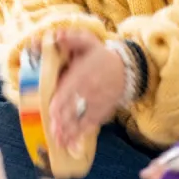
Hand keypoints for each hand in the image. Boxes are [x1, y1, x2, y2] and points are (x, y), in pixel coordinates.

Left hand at [48, 30, 125, 149]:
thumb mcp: (88, 42)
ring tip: (60, 142)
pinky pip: (90, 125)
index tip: (52, 111)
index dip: (61, 101)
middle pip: (75, 107)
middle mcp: (89, 90)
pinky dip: (81, 135)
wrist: (127, 69)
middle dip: (64, 121)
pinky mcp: (101, 112)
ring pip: (81, 119)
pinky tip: (71, 144)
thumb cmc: (101, 56)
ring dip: (70, 131)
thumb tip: (57, 35)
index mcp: (83, 73)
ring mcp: (96, 103)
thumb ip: (72, 39)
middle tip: (53, 132)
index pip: (70, 89)